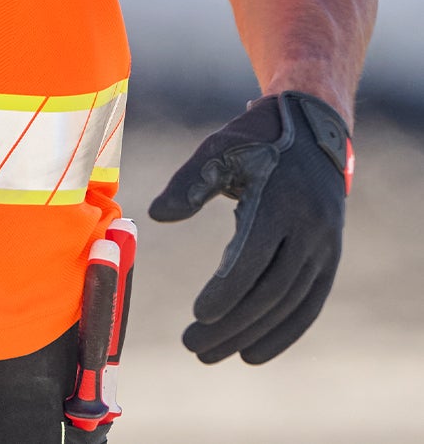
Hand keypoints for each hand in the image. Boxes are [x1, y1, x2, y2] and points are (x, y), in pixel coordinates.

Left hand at [148, 91, 350, 364]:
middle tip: (193, 345)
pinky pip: (308, 305)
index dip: (227, 290)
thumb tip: (155, 215)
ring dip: (252, 335)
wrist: (313, 131)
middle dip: (232, 323)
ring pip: (289, 304)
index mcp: (281, 201)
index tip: (198, 314)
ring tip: (212, 353)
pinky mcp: (329, 259)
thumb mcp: (220, 149)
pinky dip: (283, 333)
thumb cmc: (255, 141)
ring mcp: (324, 247)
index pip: (254, 257)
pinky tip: (252, 353)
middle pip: (271, 290)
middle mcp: (309, 229)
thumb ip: (188, 184)